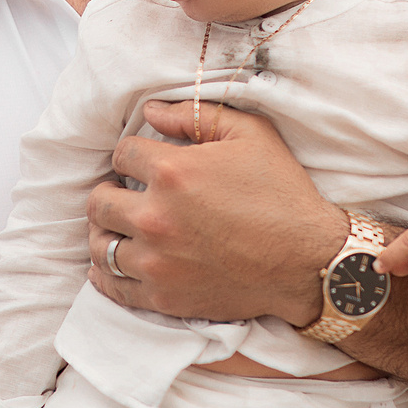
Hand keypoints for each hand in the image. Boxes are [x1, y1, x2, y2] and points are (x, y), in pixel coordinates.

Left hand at [85, 100, 348, 327]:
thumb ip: (196, 116)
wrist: (307, 262)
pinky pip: (112, 286)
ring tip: (123, 227)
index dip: (133, 155)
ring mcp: (156, 262)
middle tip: (127, 195)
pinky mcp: (162, 297)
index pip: (122, 155)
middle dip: (112, 192)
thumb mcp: (251, 135)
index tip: (144, 164)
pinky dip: (106, 273)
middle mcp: (155, 218)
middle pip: (100, 201)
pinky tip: (115, 262)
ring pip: (99, 244)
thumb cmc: (282, 194)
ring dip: (107, 231)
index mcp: (173, 172)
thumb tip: (151, 111)